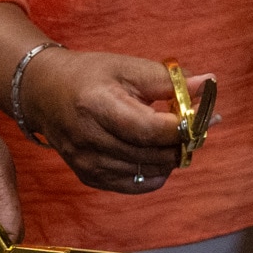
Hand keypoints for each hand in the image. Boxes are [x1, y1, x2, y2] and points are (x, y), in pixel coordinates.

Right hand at [17, 48, 199, 196]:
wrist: (44, 94)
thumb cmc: (89, 76)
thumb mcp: (127, 66)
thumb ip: (168, 80)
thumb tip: (208, 84)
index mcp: (97, 106)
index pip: (150, 130)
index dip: (184, 126)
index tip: (205, 114)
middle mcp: (89, 140)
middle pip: (152, 154)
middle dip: (183, 141)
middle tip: (197, 124)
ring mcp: (87, 163)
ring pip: (149, 172)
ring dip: (171, 156)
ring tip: (175, 135)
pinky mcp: (89, 177)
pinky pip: (136, 185)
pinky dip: (155, 171)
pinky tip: (157, 152)